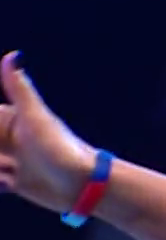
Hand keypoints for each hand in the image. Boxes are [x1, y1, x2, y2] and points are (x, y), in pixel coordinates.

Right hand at [0, 52, 101, 214]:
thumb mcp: (34, 117)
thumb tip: (13, 54)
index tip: (7, 135)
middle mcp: (9, 139)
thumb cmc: (61, 147)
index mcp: (10, 119)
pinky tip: (10, 182)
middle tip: (8, 158)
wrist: (84, 185)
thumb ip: (20, 89)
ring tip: (11, 167)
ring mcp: (11, 160)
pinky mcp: (16, 183)